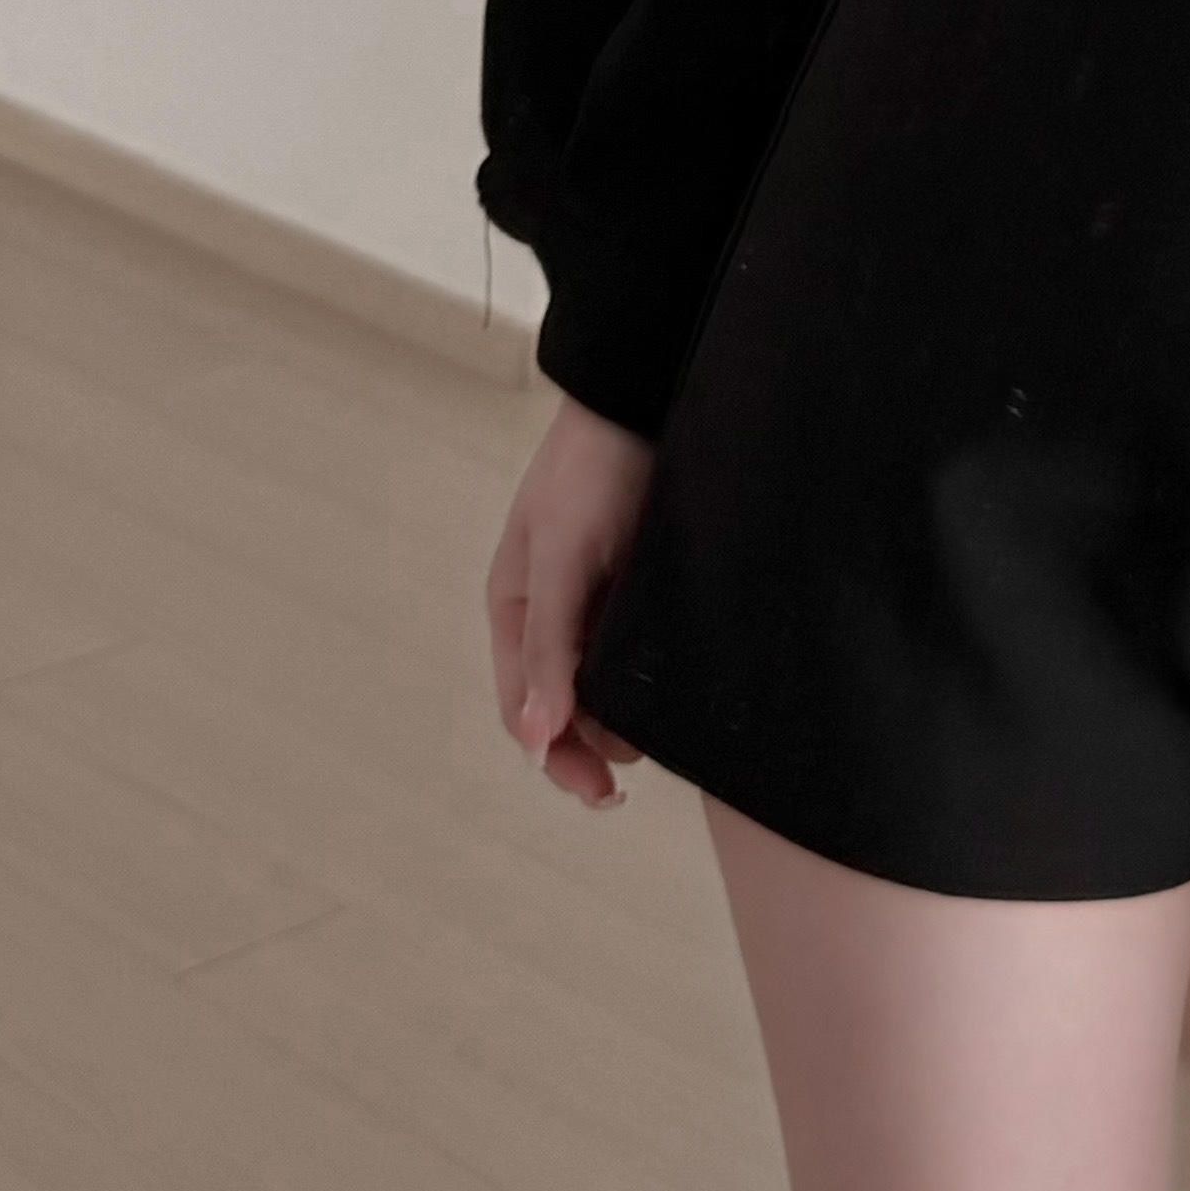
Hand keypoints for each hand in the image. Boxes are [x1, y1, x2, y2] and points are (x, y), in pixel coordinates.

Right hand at [486, 398, 657, 810]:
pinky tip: (673, 694)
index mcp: (516, 609)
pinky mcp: (643, 588)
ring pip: (604, 685)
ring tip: (658, 730)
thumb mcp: (562, 559)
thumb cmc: (590, 470)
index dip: (556, 755)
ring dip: (624, 717)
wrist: (646, 399)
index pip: (525, 708)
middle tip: (637, 769)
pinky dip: (650, 681)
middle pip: (563, 705)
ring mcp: (600, 601)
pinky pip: (639, 652)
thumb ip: (550, 646)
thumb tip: (534, 737)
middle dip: (593, 745)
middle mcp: (554, 614)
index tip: (601, 791)